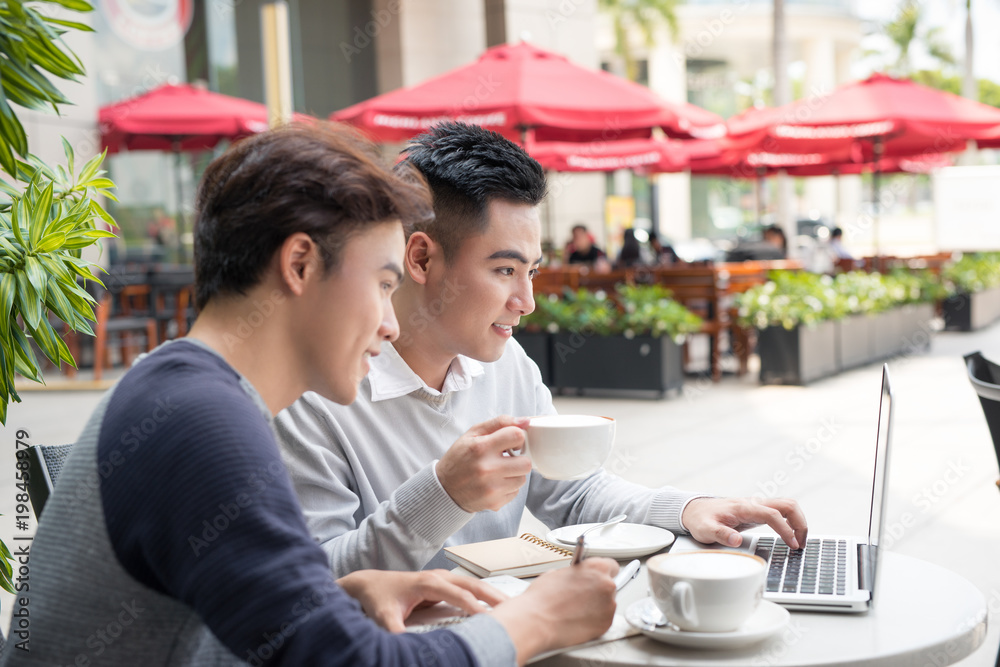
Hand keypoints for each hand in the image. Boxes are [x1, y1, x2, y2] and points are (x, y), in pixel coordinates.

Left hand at [336, 569, 508, 632]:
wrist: (367, 583)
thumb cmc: (377, 597)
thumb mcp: (384, 618)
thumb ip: (395, 634)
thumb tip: (405, 649)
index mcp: (428, 583)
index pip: (459, 595)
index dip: (475, 607)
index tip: (490, 619)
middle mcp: (437, 577)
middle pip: (472, 585)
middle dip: (492, 595)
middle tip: (512, 607)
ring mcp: (440, 579)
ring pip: (471, 584)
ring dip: (490, 593)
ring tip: (508, 605)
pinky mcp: (440, 585)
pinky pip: (465, 589)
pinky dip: (480, 595)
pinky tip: (490, 604)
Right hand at [436, 416, 532, 511]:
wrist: (444, 488)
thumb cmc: (459, 458)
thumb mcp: (473, 433)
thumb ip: (500, 423)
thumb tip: (526, 421)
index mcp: (481, 448)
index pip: (516, 436)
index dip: (517, 437)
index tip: (511, 442)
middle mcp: (487, 469)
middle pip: (525, 463)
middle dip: (519, 459)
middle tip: (507, 458)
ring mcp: (491, 488)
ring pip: (522, 479)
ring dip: (514, 474)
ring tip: (499, 471)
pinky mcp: (494, 502)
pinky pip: (515, 492)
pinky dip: (508, 487)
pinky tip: (495, 483)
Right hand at [490, 558, 618, 664]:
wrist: (537, 621)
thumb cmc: (543, 598)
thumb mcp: (557, 573)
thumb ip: (575, 574)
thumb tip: (577, 578)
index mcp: (596, 568)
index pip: (611, 566)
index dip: (601, 572)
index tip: (596, 577)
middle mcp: (607, 585)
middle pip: (610, 585)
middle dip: (598, 590)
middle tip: (582, 596)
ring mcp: (608, 606)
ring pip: (607, 603)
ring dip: (597, 605)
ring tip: (577, 610)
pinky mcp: (605, 624)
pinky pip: (604, 619)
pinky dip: (595, 620)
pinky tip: (579, 620)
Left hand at [681, 497, 807, 549]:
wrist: (695, 509)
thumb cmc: (701, 519)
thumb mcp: (705, 530)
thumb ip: (720, 534)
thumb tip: (735, 540)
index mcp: (743, 507)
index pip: (773, 515)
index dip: (786, 530)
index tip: (793, 545)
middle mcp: (753, 503)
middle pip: (787, 505)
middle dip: (800, 523)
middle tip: (801, 544)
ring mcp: (757, 505)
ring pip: (787, 505)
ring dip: (798, 521)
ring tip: (799, 541)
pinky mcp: (758, 510)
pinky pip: (781, 511)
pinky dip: (791, 521)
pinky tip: (791, 535)